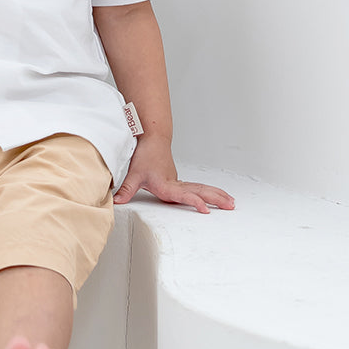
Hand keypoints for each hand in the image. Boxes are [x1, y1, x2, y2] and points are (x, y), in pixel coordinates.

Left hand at [113, 135, 235, 211]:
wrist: (153, 139)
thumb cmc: (145, 156)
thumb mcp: (134, 175)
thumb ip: (126, 190)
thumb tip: (116, 201)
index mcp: (167, 185)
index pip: (183, 195)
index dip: (194, 202)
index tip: (205, 209)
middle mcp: (176, 184)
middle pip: (200, 191)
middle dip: (215, 199)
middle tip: (230, 205)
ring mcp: (180, 182)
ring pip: (202, 189)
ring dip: (217, 195)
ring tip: (231, 203)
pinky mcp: (180, 182)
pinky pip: (199, 187)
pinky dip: (211, 192)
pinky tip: (219, 198)